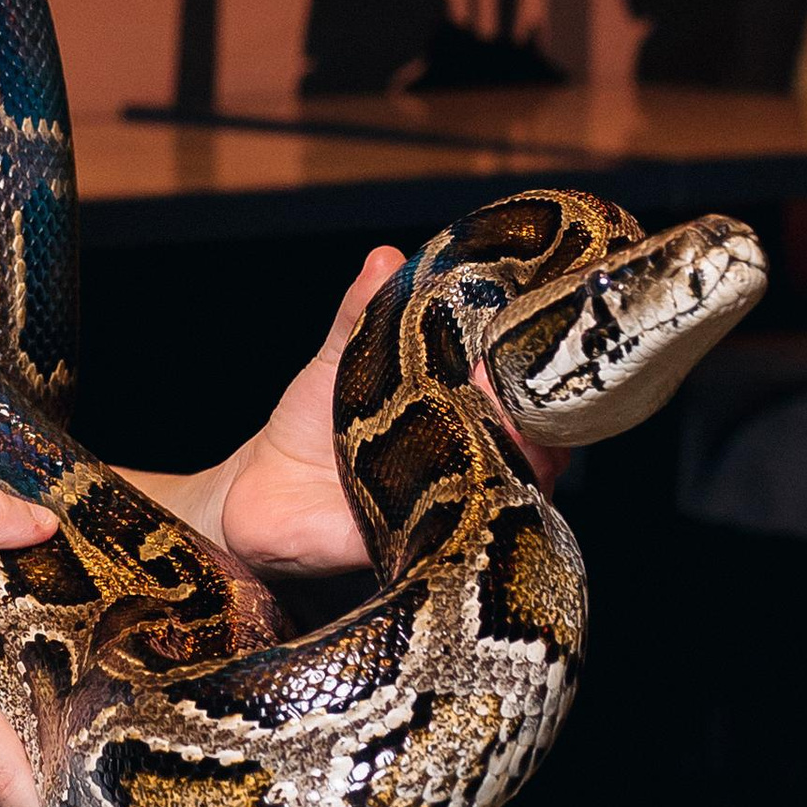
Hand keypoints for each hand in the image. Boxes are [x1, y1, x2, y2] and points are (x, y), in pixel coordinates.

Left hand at [126, 246, 572, 588]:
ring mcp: (464, 505)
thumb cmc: (315, 420)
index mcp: (469, 406)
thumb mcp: (342, 357)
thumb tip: (385, 258)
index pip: (529, 385)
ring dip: (523, 455)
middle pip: (540, 435)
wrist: (265, 494)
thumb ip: (363, 313)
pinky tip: (474, 485)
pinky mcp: (431, 549)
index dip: (541, 362)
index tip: (533, 335)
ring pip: (519, 485)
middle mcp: (481, 457)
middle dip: (537, 409)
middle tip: (510, 382)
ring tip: (506, 424)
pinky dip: (474, 510)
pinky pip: (467, 535)